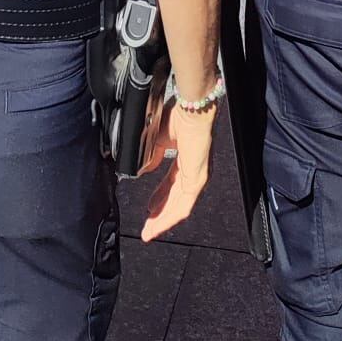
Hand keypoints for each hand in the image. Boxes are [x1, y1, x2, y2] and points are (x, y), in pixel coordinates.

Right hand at [140, 101, 215, 242]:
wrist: (191, 109)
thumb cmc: (178, 115)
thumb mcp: (158, 139)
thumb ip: (152, 157)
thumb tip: (144, 171)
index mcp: (185, 158)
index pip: (172, 184)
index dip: (159, 197)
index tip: (148, 208)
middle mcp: (193, 169)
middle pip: (174, 198)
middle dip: (159, 213)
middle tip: (147, 226)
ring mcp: (197, 176)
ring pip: (179, 206)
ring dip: (163, 220)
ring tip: (149, 232)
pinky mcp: (197, 180)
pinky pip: (183, 206)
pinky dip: (170, 217)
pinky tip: (158, 225)